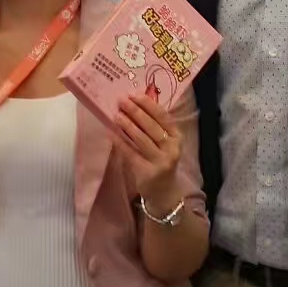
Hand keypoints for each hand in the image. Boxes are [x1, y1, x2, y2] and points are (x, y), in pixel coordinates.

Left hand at [113, 95, 182, 211]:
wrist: (165, 192)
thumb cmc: (161, 160)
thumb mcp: (165, 143)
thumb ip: (154, 126)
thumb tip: (133, 102)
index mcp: (177, 137)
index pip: (163, 117)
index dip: (148, 104)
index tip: (134, 94)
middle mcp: (172, 149)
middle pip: (151, 127)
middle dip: (135, 112)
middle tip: (121, 101)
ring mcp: (161, 162)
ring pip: (142, 139)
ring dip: (127, 125)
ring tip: (115, 114)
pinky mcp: (148, 173)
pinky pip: (131, 154)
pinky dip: (120, 142)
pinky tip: (111, 133)